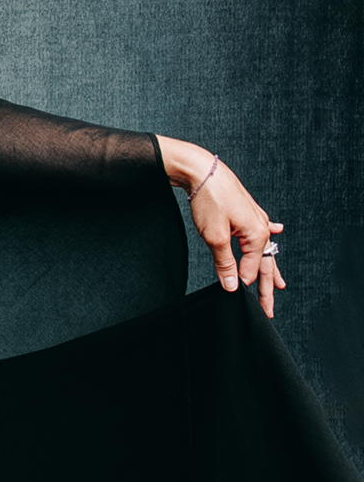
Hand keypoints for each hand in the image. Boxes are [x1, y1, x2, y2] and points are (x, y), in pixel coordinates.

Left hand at [156, 137, 285, 317]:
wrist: (202, 170)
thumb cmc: (209, 200)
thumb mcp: (215, 237)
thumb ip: (225, 264)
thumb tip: (233, 287)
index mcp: (257, 236)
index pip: (252, 270)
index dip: (242, 285)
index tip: (237, 299)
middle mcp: (261, 228)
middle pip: (265, 264)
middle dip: (267, 289)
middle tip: (269, 311)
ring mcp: (256, 219)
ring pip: (265, 250)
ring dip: (270, 268)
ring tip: (278, 285)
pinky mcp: (247, 211)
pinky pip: (262, 230)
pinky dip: (270, 236)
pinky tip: (278, 233)